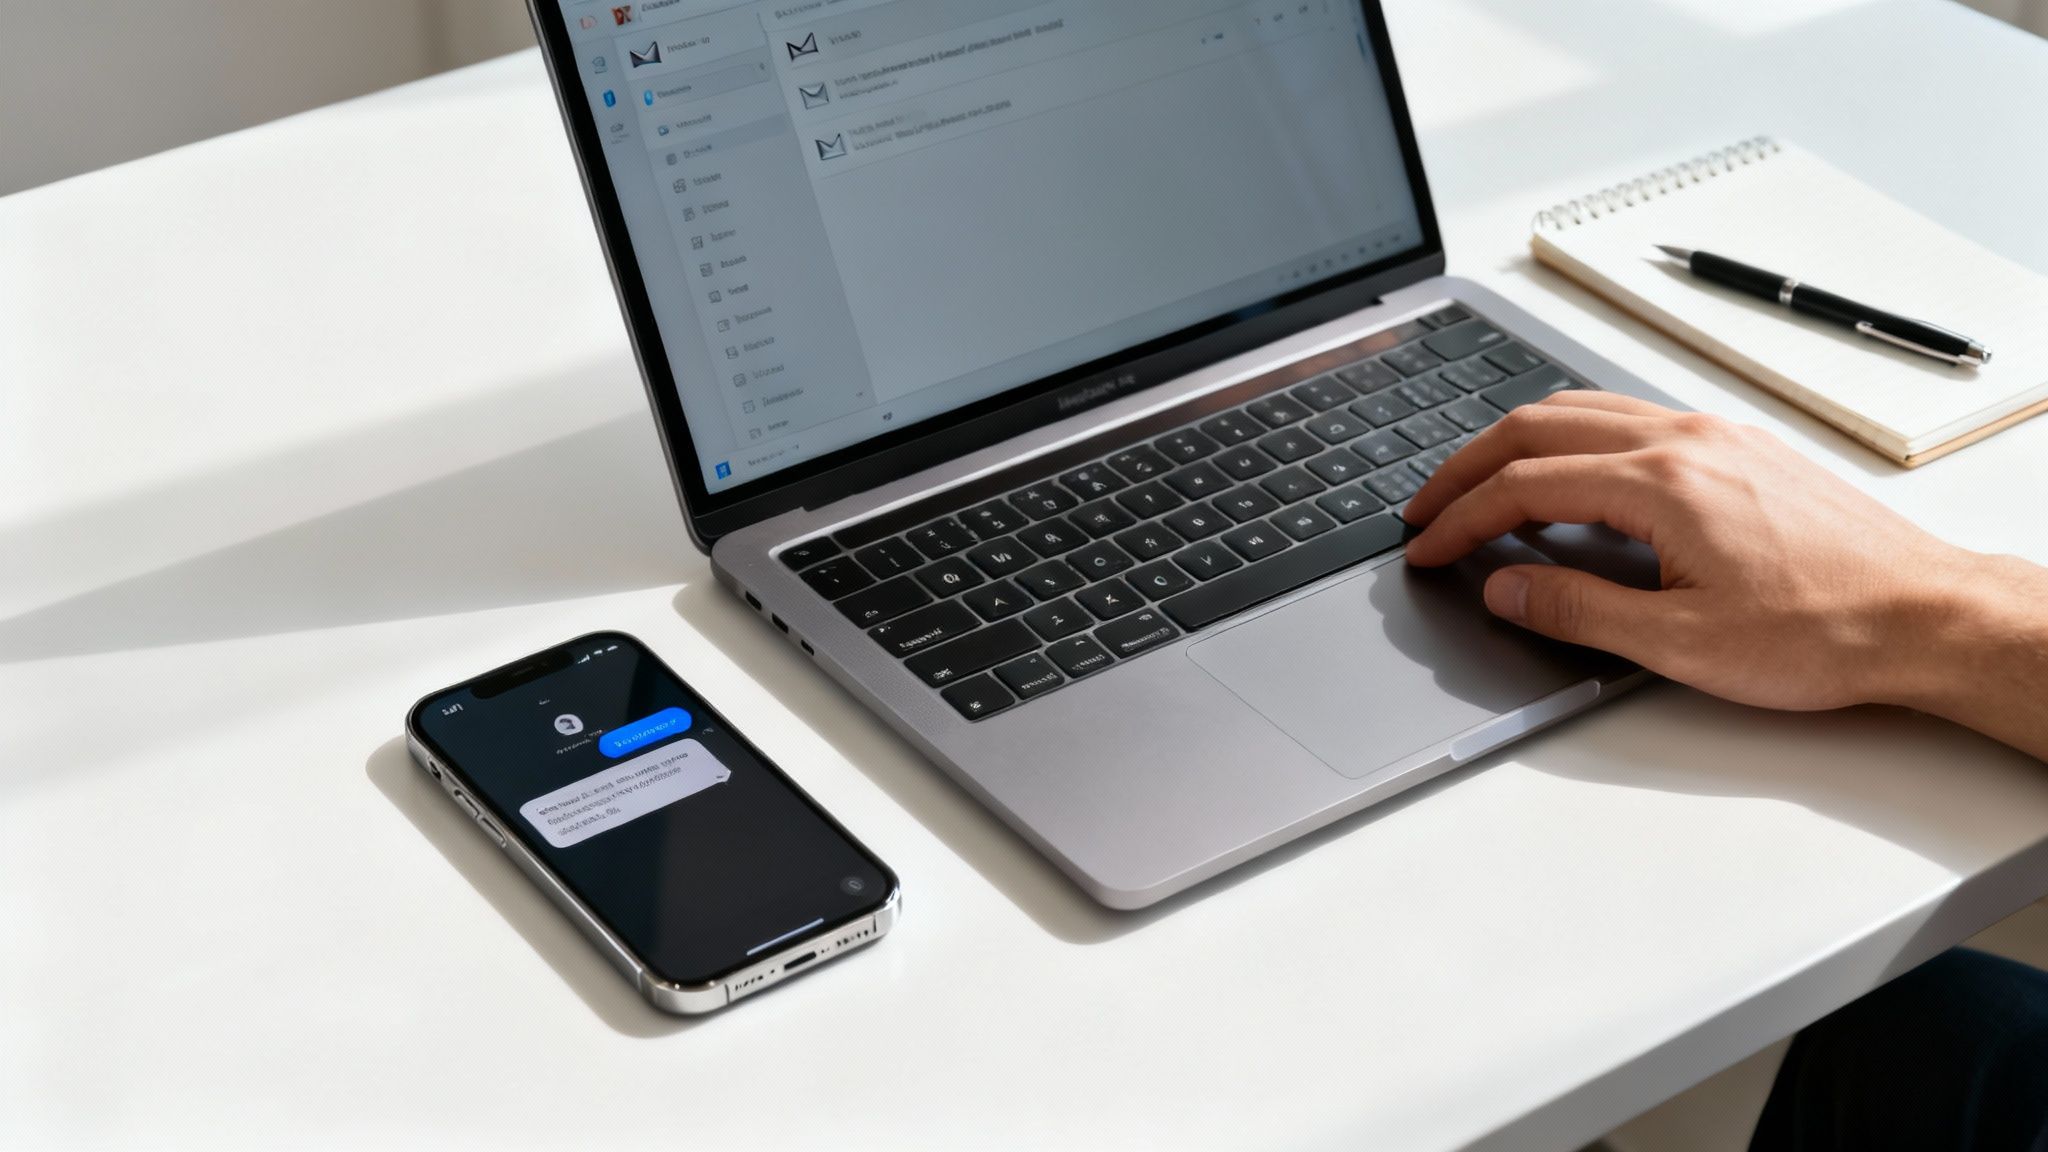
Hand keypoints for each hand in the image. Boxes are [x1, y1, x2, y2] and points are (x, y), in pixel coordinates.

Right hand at [1400, 392, 1988, 712]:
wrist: (1924, 615)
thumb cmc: (1824, 630)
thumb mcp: (1680, 644)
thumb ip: (1576, 611)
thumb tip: (1505, 586)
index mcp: (1662, 484)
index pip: (1525, 486)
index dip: (1461, 519)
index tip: (1426, 547)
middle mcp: (1685, 441)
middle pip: (1539, 425)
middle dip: (1468, 466)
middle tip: (1427, 507)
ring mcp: (1716, 436)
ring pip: (1583, 409)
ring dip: (1517, 442)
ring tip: (1479, 484)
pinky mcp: (1740, 447)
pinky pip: (1630, 416)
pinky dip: (1572, 437)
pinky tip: (1569, 475)